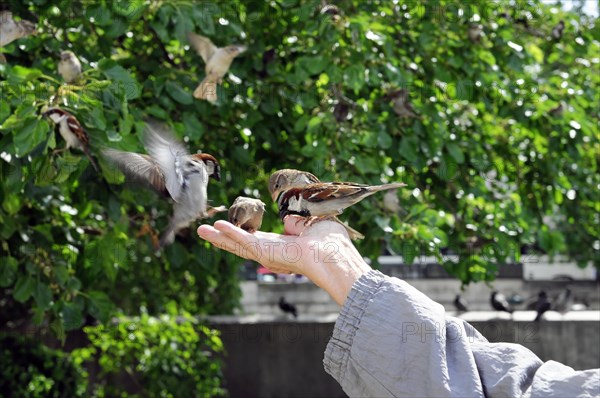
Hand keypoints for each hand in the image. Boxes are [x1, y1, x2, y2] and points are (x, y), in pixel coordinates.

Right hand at [197, 216, 370, 304]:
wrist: (334, 255)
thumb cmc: (330, 242)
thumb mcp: (312, 225)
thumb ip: (298, 223)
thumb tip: (288, 221)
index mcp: (282, 246)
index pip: (257, 240)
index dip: (242, 234)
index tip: (228, 229)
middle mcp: (272, 252)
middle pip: (240, 244)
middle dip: (222, 238)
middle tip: (203, 230)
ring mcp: (267, 254)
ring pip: (237, 245)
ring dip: (219, 237)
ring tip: (201, 230)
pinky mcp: (266, 252)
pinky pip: (244, 241)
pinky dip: (230, 233)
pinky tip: (216, 227)